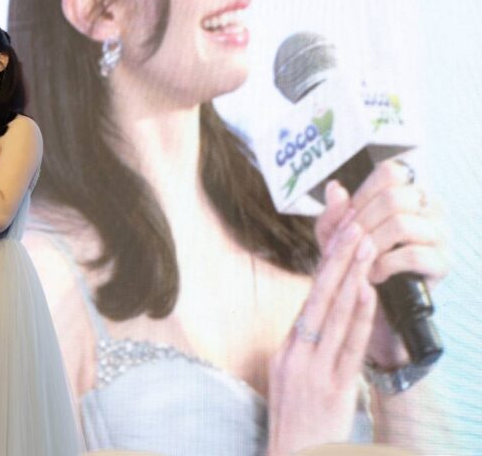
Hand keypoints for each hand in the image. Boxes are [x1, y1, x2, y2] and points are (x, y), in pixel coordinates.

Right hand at [267, 182, 376, 455]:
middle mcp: (295, 354)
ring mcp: (313, 369)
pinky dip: (358, 315)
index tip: (338, 239)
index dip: (324, 268)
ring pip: (334, 313)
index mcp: (286, 351)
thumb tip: (321, 326)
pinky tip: (366, 291)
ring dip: (351, 276)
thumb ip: (306, 353)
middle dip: (338, 260)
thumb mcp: (291, 383)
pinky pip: (348, 344)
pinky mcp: (332, 386)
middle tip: (354, 226)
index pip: (307, 299)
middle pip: (318, 297)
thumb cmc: (296, 427)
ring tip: (365, 246)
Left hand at [324, 161, 449, 367]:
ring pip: (401, 224)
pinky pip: (414, 254)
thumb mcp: (335, 236)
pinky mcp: (443, 262)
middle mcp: (430, 207)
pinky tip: (374, 274)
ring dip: (372, 244)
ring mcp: (441, 234)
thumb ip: (333, 213)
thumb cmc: (352, 260)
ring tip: (362, 261)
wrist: (369, 303)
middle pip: (394, 197)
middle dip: (362, 222)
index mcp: (407, 192)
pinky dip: (386, 264)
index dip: (362, 194)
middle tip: (351, 244)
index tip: (349, 218)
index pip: (390, 173)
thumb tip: (336, 188)